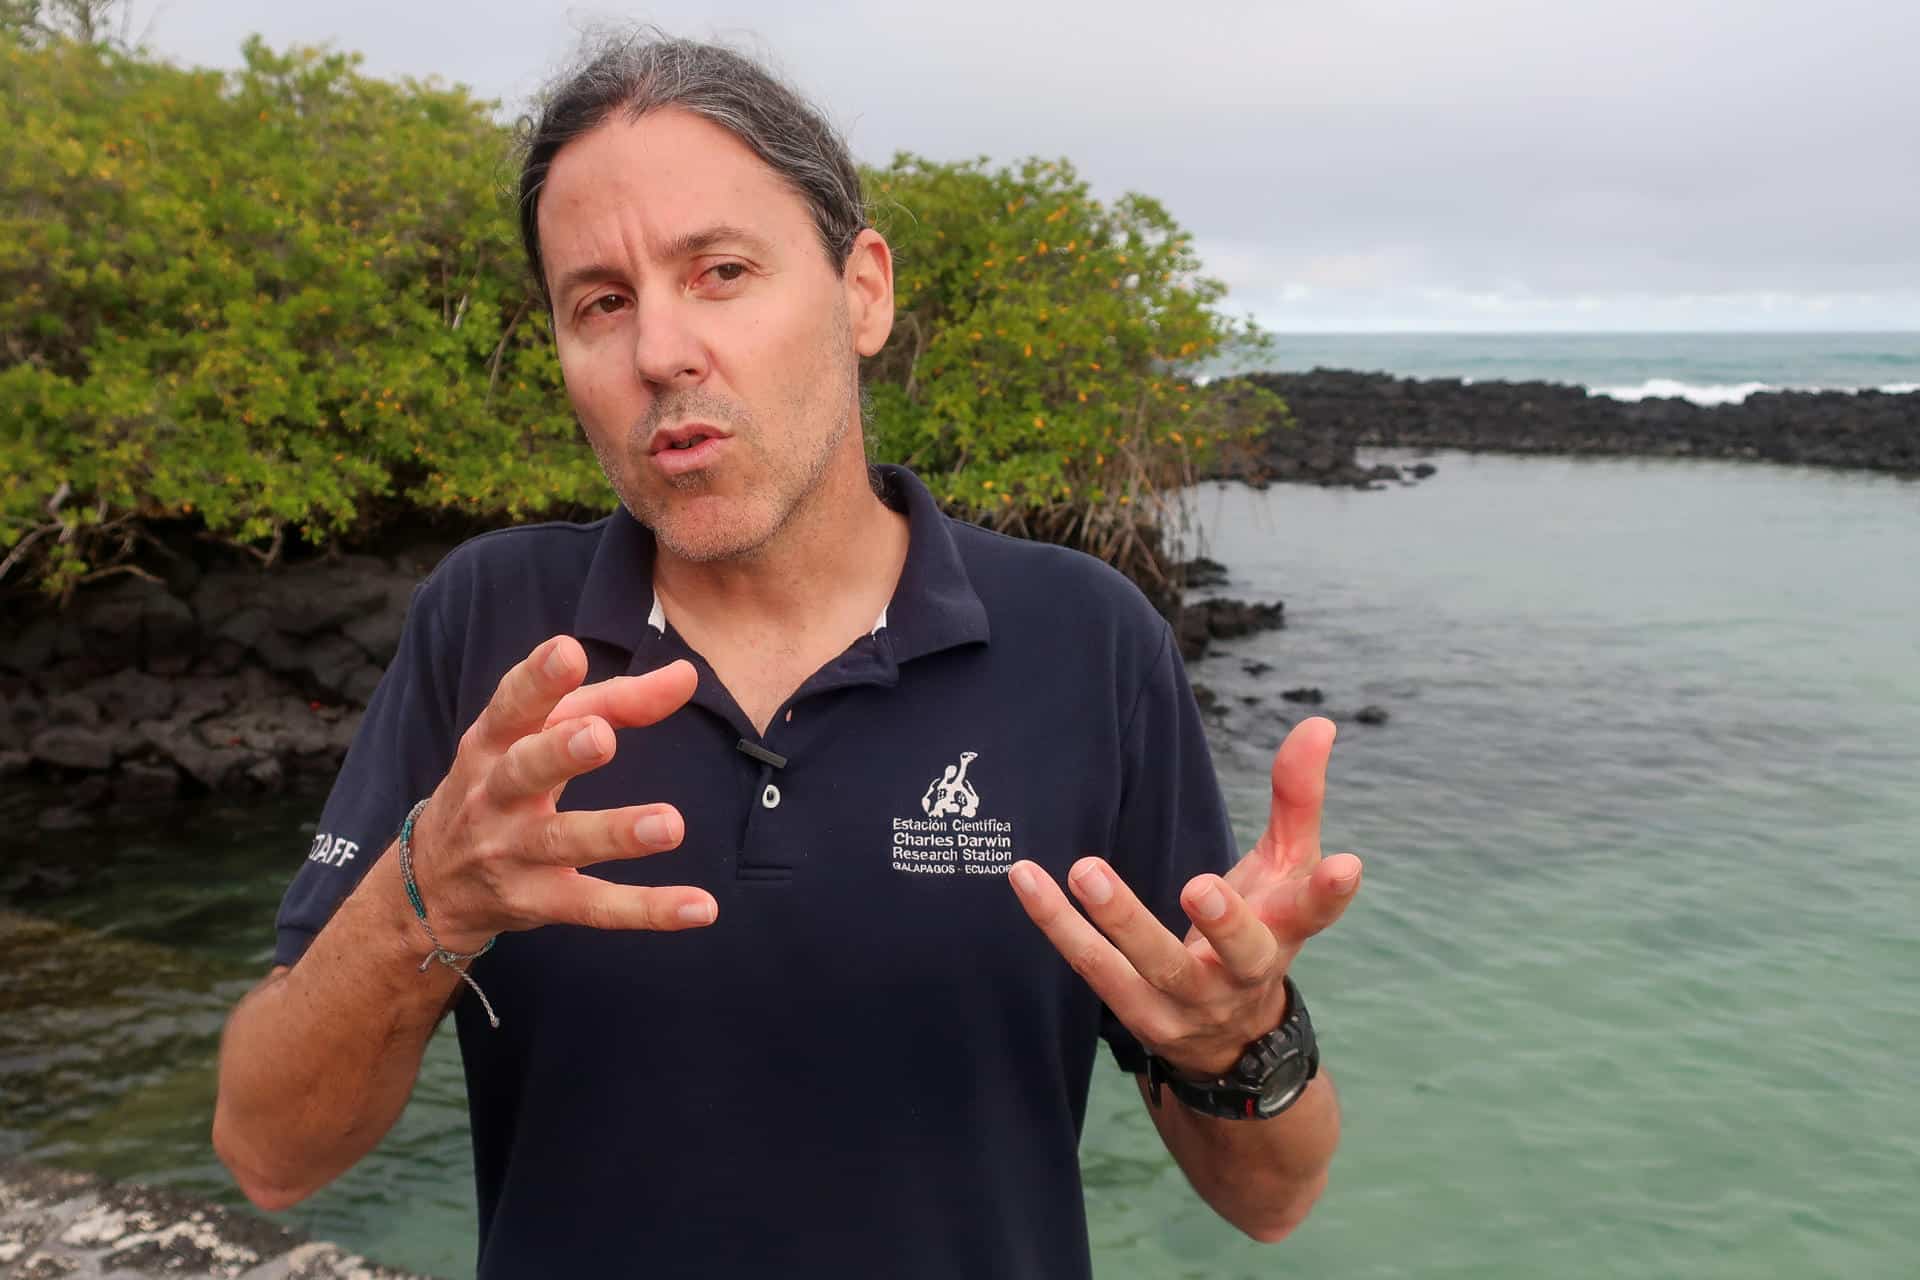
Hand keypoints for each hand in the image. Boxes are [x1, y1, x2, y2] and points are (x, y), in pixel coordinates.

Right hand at [405, 636, 715, 950]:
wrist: (433, 883)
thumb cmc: (505, 782)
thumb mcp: (537, 735)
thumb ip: (611, 701)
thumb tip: (686, 675)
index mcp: (493, 742)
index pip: (512, 705)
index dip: (537, 679)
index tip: (567, 652)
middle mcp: (495, 794)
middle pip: (525, 769)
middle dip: (560, 752)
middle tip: (601, 736)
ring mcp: (512, 851)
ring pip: (563, 841)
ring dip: (616, 833)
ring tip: (671, 824)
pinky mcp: (538, 901)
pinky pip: (595, 906)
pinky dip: (648, 909)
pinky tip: (701, 907)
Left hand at [1009, 716, 1361, 1076]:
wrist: (1231, 1039)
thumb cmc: (1260, 926)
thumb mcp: (1286, 865)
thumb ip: (1297, 796)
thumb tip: (1318, 723)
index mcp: (1285, 932)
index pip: (1315, 911)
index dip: (1331, 893)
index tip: (1347, 866)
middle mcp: (1244, 974)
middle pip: (1240, 954)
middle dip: (1223, 923)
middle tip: (1199, 886)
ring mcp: (1191, 1003)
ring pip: (1154, 967)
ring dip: (1118, 920)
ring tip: (1085, 870)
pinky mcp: (1140, 1016)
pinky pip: (1094, 970)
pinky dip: (1059, 927)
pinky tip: (1027, 881)